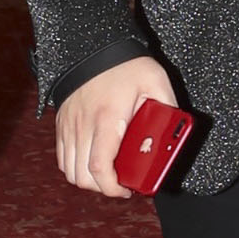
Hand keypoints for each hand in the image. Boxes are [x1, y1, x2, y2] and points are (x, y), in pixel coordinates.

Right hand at [55, 54, 179, 197]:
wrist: (94, 47)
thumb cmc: (125, 64)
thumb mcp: (156, 82)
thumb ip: (169, 108)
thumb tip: (176, 132)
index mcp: (108, 119)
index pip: (100, 167)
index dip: (112, 188)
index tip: (127, 190)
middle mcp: (83, 126)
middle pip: (83, 176)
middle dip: (103, 188)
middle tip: (121, 183)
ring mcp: (69, 126)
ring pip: (70, 171)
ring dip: (88, 179)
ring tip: (107, 174)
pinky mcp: (61, 124)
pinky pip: (62, 159)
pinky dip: (75, 168)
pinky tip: (91, 162)